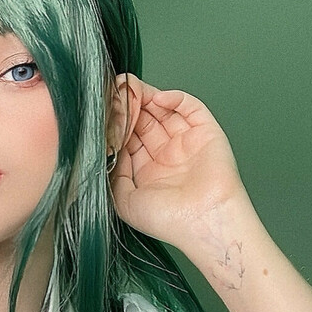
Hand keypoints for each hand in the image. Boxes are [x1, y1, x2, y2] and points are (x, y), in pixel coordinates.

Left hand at [109, 75, 251, 254]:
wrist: (202, 222)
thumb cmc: (168, 220)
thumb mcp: (124, 200)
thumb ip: (112, 173)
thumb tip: (106, 149)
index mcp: (147, 171)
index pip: (129, 137)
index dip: (117, 123)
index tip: (104, 110)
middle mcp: (166, 155)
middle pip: (145, 120)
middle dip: (130, 106)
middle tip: (116, 92)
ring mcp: (186, 142)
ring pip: (164, 111)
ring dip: (148, 97)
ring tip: (132, 89)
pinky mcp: (206, 133)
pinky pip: (191, 108)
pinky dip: (175, 99)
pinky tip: (158, 98)